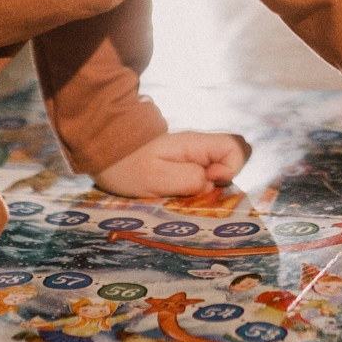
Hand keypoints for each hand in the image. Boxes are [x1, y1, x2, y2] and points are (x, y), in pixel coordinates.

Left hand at [91, 130, 250, 199]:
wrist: (106, 154)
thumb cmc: (126, 165)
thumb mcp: (155, 177)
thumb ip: (186, 178)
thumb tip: (209, 184)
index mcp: (195, 144)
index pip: (236, 146)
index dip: (231, 168)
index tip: (208, 182)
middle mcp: (199, 149)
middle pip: (231, 160)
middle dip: (222, 184)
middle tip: (194, 193)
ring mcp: (193, 157)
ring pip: (219, 173)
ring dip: (208, 191)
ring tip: (181, 197)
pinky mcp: (184, 168)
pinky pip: (203, 179)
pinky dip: (197, 192)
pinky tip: (177, 197)